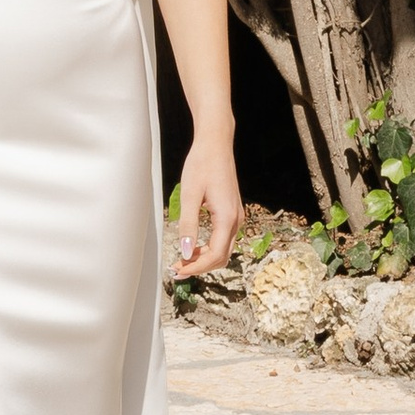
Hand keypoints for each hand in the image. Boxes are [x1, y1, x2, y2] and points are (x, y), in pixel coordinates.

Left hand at [172, 136, 242, 274]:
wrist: (216, 144)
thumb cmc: (202, 164)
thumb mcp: (190, 195)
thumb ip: (188, 225)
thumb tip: (186, 252)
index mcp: (227, 217)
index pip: (215, 255)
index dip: (196, 267)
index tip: (178, 270)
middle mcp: (236, 219)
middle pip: (221, 257)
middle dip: (200, 266)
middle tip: (177, 270)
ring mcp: (236, 216)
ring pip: (223, 249)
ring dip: (204, 258)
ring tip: (182, 259)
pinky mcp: (232, 212)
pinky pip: (223, 238)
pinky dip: (209, 248)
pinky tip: (193, 246)